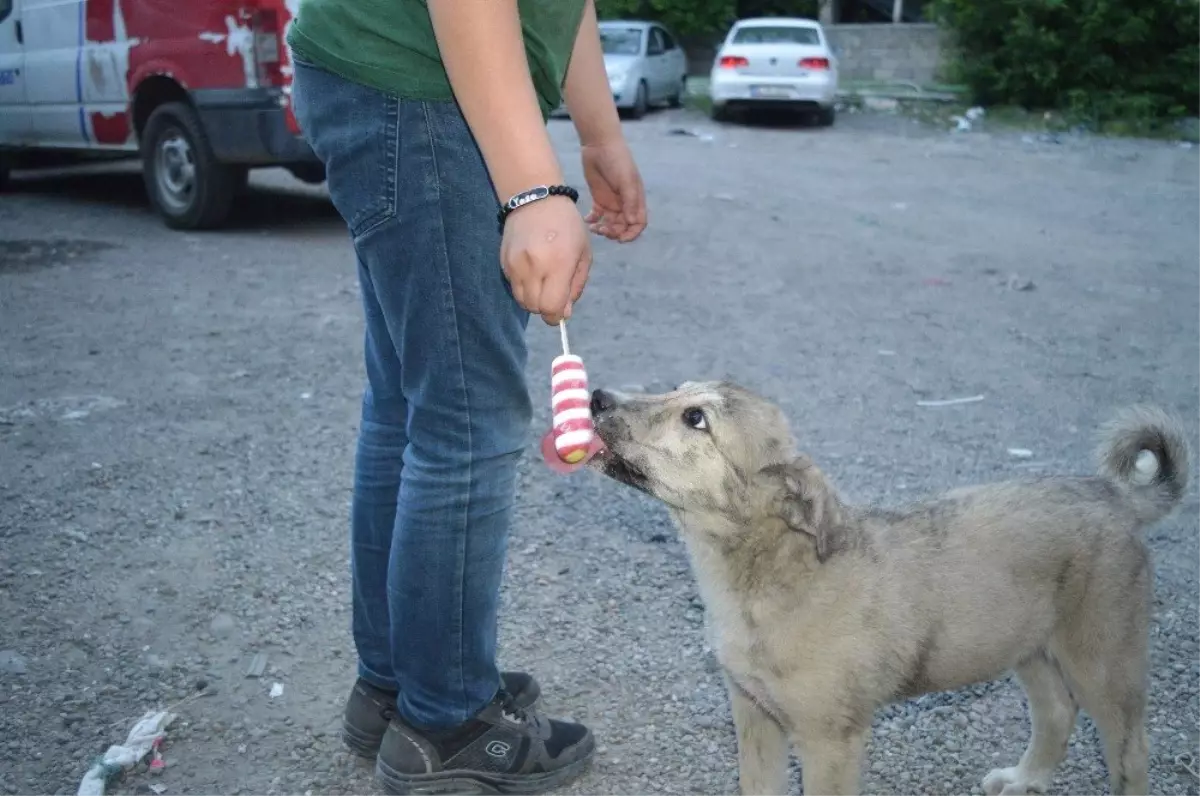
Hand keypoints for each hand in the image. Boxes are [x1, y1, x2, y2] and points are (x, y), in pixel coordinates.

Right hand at [500, 196, 591, 324]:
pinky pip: (513, 287)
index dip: (556, 316)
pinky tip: (532, 270)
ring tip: (544, 281)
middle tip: (554, 294)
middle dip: (546, 308)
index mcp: (558, 263)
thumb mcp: (584, 254)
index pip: (551, 307)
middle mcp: (534, 266)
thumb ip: (576, 286)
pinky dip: (524, 287)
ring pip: (522, 300)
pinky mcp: (504, 262)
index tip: (561, 312)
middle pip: (535, 307)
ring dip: (534, 299)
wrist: (536, 199)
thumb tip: (564, 313)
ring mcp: (515, 264)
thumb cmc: (566, 226)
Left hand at [581, 140, 646, 241]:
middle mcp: (625, 203)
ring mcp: (612, 202)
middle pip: (623, 226)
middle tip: (603, 231)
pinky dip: (593, 221)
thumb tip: (631, 221)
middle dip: (614, 232)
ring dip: (603, 229)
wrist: (599, 145)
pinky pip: (597, 216)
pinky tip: (588, 221)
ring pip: (610, 224)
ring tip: (594, 228)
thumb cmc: (617, 160)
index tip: (620, 239)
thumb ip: (630, 201)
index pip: (638, 223)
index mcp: (636, 199)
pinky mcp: (599, 199)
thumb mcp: (626, 180)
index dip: (632, 233)